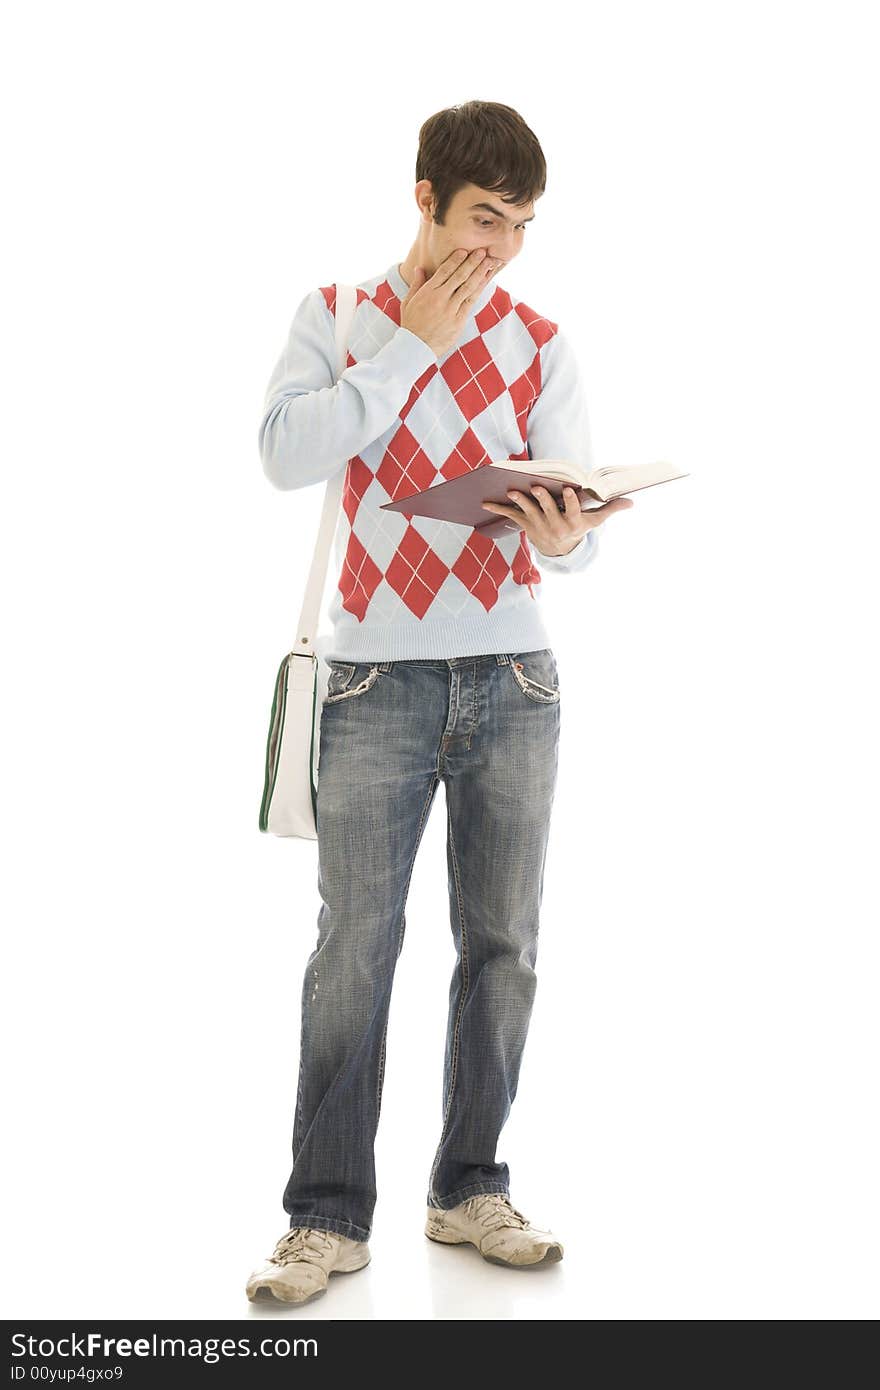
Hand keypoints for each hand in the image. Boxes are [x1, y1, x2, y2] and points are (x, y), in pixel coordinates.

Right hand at [400, 248, 501, 356]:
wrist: (416, 347)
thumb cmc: (411, 324)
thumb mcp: (408, 302)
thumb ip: (416, 284)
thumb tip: (419, 268)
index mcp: (428, 292)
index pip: (444, 271)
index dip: (455, 259)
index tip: (464, 250)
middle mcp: (440, 298)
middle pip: (459, 276)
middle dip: (472, 262)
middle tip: (482, 251)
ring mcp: (451, 310)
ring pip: (468, 287)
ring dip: (480, 273)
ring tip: (489, 262)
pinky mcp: (458, 320)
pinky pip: (471, 302)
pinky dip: (479, 290)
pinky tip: (485, 281)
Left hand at [482, 485, 634, 554]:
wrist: (560, 551)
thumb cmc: (579, 529)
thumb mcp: (595, 521)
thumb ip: (610, 509)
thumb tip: (632, 502)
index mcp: (573, 522)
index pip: (573, 511)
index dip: (570, 501)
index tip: (567, 490)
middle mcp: (556, 526)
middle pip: (548, 510)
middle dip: (543, 499)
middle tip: (537, 487)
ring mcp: (539, 526)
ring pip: (529, 512)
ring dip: (520, 501)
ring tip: (513, 491)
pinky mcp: (526, 526)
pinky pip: (512, 516)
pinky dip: (499, 509)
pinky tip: (485, 503)